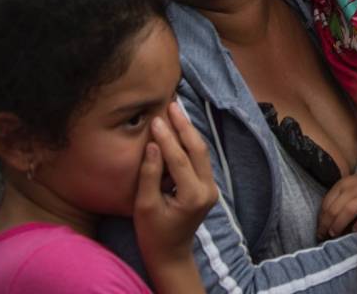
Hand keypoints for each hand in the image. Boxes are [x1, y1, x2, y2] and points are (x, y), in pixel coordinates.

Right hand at [133, 102, 217, 270]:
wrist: (170, 253)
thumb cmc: (153, 233)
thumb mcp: (145, 206)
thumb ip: (150, 175)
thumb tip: (153, 145)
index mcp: (193, 197)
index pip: (180, 160)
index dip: (168, 138)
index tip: (156, 120)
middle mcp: (208, 190)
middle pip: (198, 149)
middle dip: (185, 126)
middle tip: (172, 104)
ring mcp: (211, 188)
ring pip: (202, 152)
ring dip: (188, 131)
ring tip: (176, 111)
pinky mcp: (207, 186)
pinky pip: (200, 159)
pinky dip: (189, 143)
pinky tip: (179, 129)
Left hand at [316, 171, 356, 239]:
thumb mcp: (353, 186)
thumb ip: (341, 198)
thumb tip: (325, 220)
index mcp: (346, 182)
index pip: (327, 201)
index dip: (321, 217)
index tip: (319, 229)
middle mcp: (356, 187)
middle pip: (335, 207)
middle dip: (326, 223)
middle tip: (323, 235)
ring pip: (348, 210)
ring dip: (339, 224)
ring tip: (334, 234)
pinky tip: (355, 230)